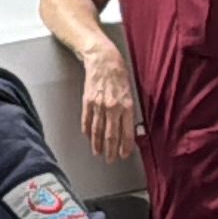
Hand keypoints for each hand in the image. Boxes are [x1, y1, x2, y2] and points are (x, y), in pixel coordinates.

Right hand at [77, 45, 140, 163]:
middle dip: (111, 150)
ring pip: (97, 130)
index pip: (126, 132)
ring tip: (98, 152)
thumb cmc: (119, 73)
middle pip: (111, 135)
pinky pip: (87, 120)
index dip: (125, 146)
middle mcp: (112, 107)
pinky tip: (88, 137)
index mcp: (126, 105)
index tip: (124, 154)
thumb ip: (128, 110)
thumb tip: (128, 127)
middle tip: (110, 159)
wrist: (103, 59)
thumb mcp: (130, 91)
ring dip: (98, 144)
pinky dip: (87, 130)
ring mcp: (98, 105)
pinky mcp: (88, 101)